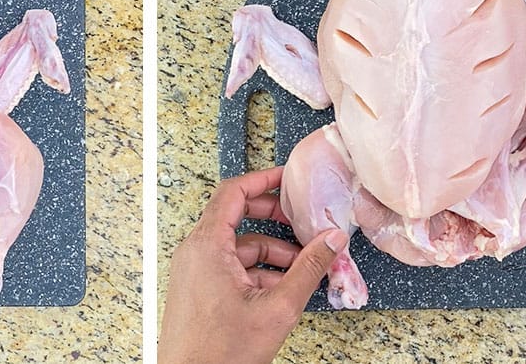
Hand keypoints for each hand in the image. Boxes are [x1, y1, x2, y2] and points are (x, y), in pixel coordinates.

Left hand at [159, 167, 348, 363]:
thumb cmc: (219, 354)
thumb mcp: (277, 308)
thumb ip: (308, 269)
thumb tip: (331, 241)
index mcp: (207, 246)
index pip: (233, 191)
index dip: (263, 180)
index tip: (287, 178)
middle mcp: (195, 253)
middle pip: (236, 215)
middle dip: (273, 218)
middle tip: (302, 223)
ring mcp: (194, 271)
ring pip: (237, 245)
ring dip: (271, 251)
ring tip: (301, 267)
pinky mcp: (197, 289)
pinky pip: (229, 266)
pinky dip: (256, 270)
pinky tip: (282, 288)